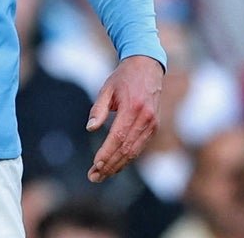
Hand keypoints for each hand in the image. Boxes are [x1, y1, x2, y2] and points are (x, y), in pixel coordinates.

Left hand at [85, 54, 163, 181]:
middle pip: (126, 148)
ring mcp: (152, 124)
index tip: (95, 165)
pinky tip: (115, 165)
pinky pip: (140, 147)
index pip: (118, 137)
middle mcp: (145, 118)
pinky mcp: (154, 127)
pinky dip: (127, 158)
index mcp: (133, 107)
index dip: (107, 153)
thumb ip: (98, 109)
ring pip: (134, 151)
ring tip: (101, 175)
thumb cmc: (123, 78)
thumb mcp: (107, 89)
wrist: (148, 67)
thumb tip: (90, 128)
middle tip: (93, 177)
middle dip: (110, 165)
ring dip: (118, 166)